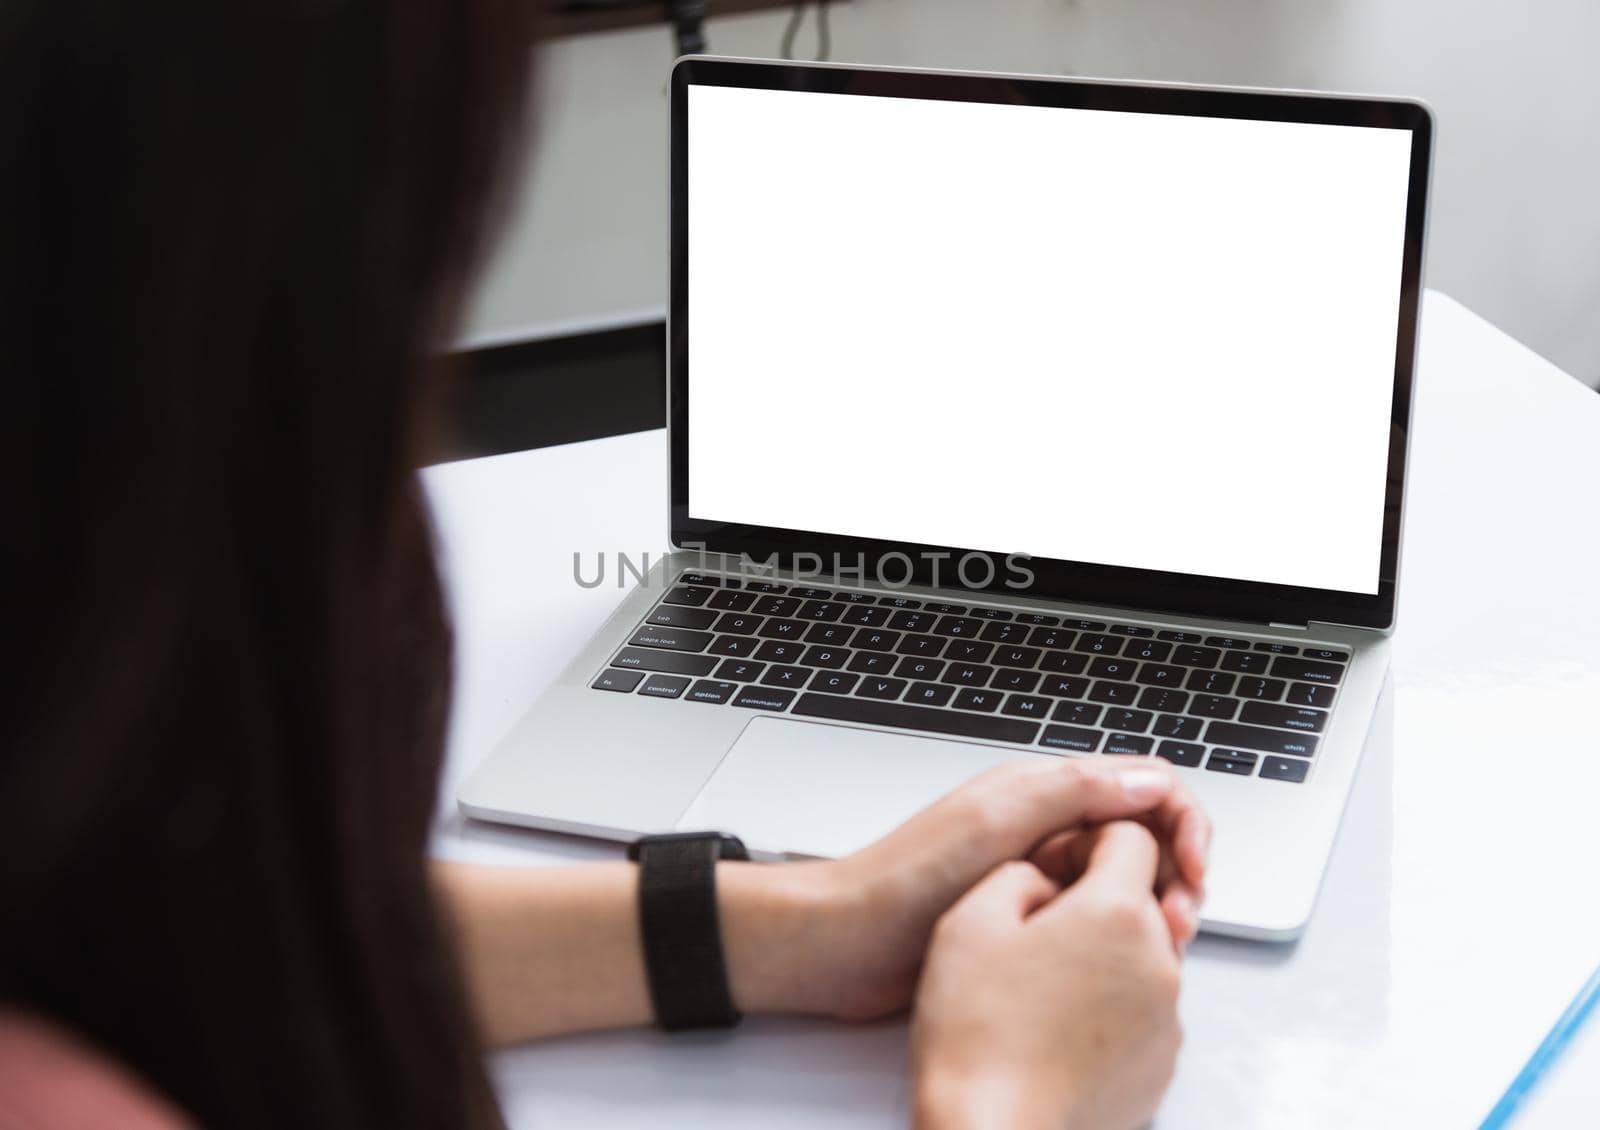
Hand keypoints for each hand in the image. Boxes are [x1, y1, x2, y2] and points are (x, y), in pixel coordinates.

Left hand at [719, 756, 1207, 1020]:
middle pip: (1146, 833)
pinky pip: (1094, 914)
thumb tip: (1149, 779)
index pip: (1145, 785)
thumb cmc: (905, 880)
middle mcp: (1046, 824)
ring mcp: (1038, 869)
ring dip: (1153, 905)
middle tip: (1176, 924)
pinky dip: (1119, 932)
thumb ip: (1074, 792)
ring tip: (1154, 945)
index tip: (1192, 872)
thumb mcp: (996, 821)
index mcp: (1044, 790)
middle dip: (1177, 871)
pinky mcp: (1028, 915)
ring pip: (1126, 877)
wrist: (847, 940)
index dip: (1184, 824)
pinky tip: (1115, 957)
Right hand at [910, 824, 1183, 1129]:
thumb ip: (1018, 874)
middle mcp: (1157, 964)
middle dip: (1093, 902)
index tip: (1056, 866)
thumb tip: (1043, 882)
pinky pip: (1142, 1013)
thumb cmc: (977, 1036)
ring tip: (1038, 988)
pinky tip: (1054, 1028)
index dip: (1087, 842)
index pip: (1132, 839)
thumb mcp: (969, 919)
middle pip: (1140, 901)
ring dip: (1102, 958)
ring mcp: (1166, 1022)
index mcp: (1116, 915)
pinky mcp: (1160, 1067)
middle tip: (1033, 931)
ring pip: (1142, 958)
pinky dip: (1109, 1009)